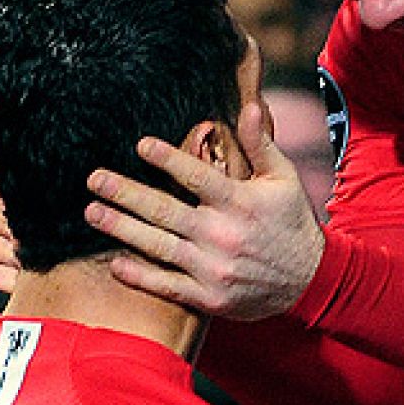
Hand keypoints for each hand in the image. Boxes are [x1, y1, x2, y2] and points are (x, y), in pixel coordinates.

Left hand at [84, 100, 326, 320]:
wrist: (311, 280)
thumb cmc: (292, 221)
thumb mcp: (283, 178)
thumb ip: (260, 144)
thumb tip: (248, 106)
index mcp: (241, 202)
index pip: (197, 176)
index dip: (167, 159)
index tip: (140, 145)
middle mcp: (224, 235)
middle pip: (165, 211)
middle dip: (125, 193)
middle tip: (94, 179)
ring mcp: (214, 269)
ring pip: (159, 246)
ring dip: (121, 228)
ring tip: (92, 212)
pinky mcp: (209, 298)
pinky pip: (167, 286)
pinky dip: (139, 275)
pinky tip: (115, 262)